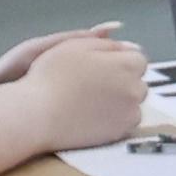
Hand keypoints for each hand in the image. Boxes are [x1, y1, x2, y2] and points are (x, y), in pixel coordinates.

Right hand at [22, 30, 154, 152]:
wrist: (38, 114)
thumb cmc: (51, 77)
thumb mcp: (76, 45)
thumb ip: (107, 43)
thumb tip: (129, 46)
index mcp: (127, 64)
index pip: (137, 58)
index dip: (117, 61)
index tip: (99, 66)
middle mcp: (135, 89)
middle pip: (137, 81)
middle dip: (122, 80)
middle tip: (92, 83)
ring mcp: (130, 113)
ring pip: (132, 102)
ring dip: (120, 99)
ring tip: (90, 100)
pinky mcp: (120, 133)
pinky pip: (125, 122)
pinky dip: (114, 118)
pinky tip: (92, 115)